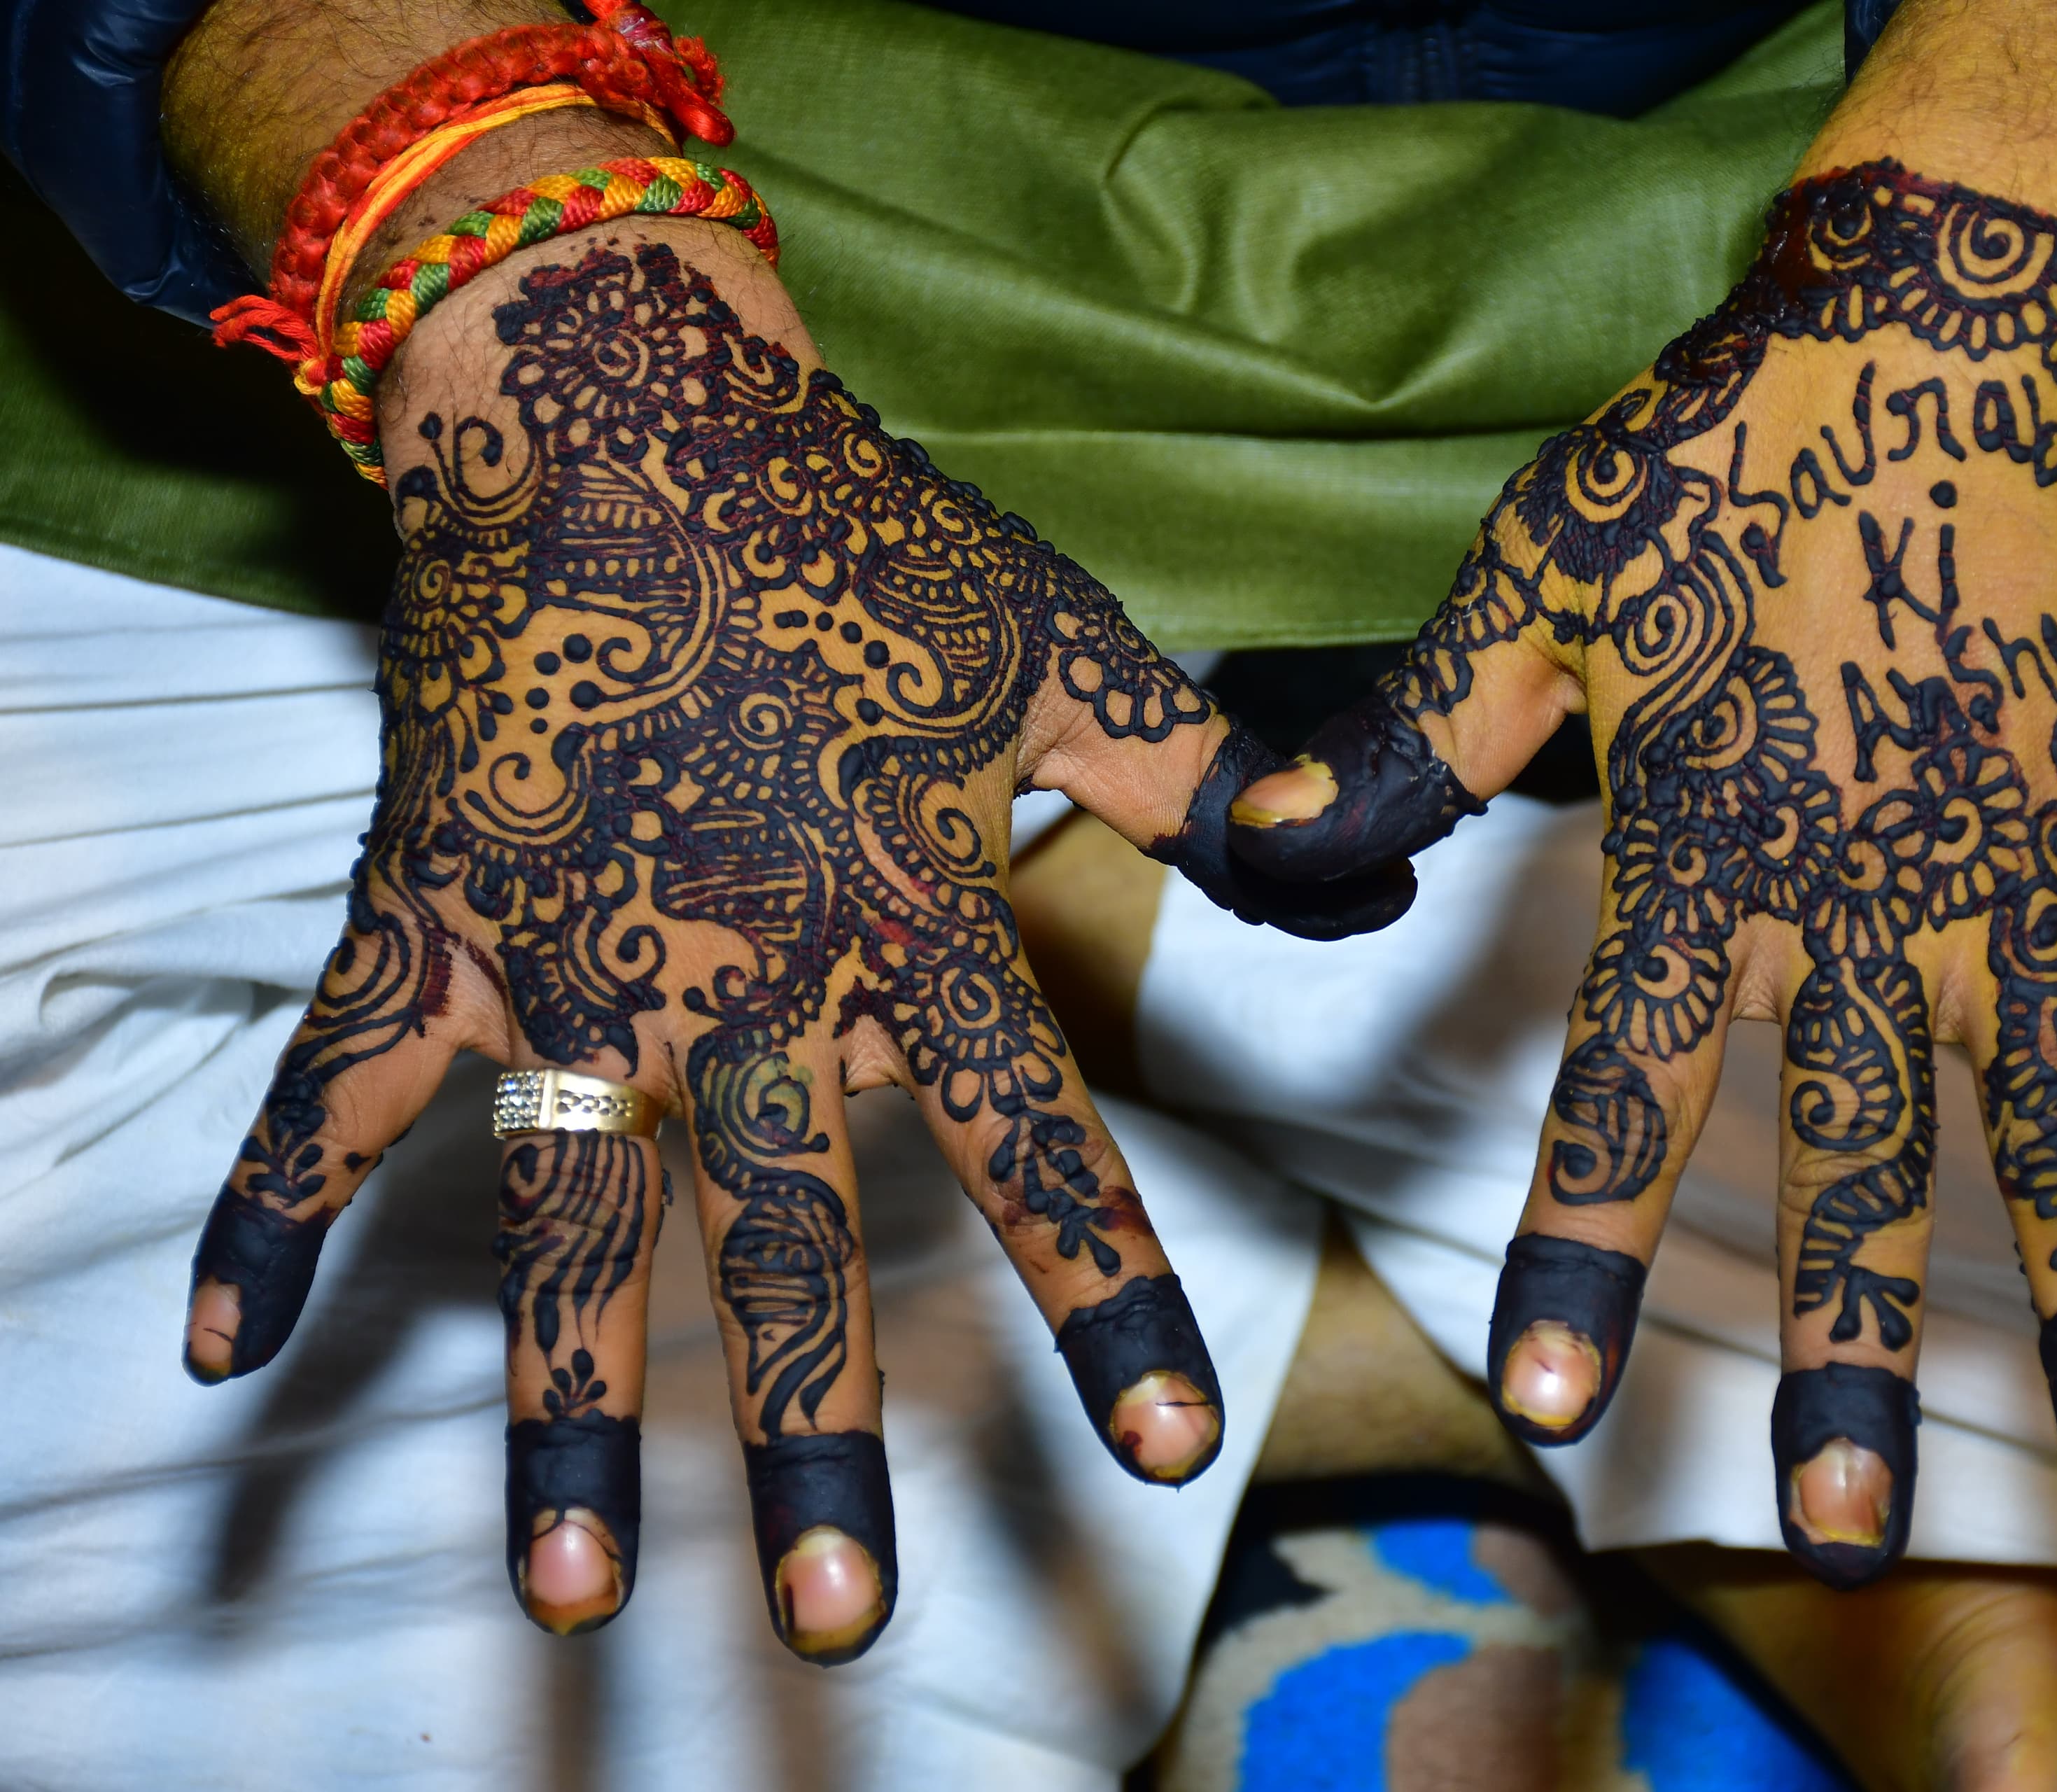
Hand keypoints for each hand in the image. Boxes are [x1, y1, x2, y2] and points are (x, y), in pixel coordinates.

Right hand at [180, 224, 1403, 1661]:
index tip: (1167, 1448)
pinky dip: (265, 1206)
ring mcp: (561, 954)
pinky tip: (217, 1352)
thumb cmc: (854, 535)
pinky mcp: (427, 918)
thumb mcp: (1055, 648)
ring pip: (567, 1209)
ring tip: (577, 1584)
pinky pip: (330, 1085)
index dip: (1107, 1292)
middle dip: (818, 1420)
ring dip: (569, 1403)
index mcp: (899, 909)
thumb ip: (1204, 774)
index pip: (1029, 1134)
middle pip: (781, 1227)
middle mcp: (733, 963)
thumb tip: (1366, 857)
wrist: (616, 401)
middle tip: (845, 1612)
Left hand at [1225, 147, 2056, 1583]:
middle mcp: (1886, 884)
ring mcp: (2047, 851)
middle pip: (1869, 1149)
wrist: (1952, 306)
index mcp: (1721, 846)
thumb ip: (1408, 735)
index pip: (1634, 1085)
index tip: (1558, 1408)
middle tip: (1844, 1526)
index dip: (1590, 1247)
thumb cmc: (1732, 449)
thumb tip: (1253, 842)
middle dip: (1858, 1345)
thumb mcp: (1537, 579)